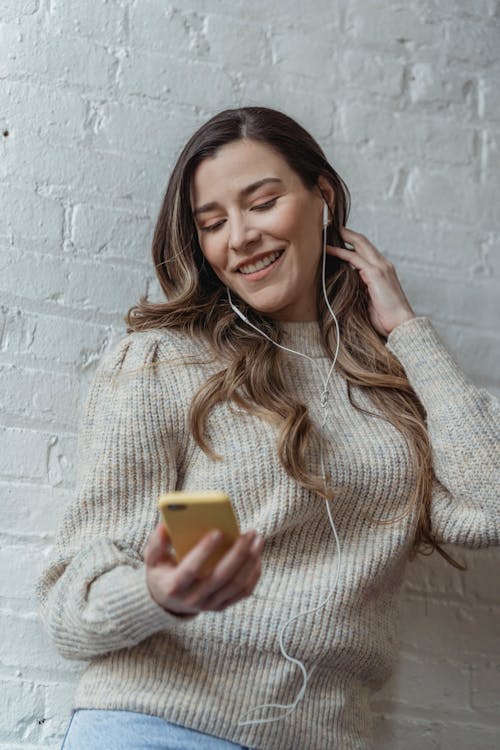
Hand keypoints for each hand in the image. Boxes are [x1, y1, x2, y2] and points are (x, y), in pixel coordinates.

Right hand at [144, 522, 263, 616]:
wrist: (167, 602)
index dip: (203, 551)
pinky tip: (257, 556)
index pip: (191, 569)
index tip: (218, 532)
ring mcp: (209, 604)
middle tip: (249, 533)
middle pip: (220, 576)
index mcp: (174, 586)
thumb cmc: (162, 572)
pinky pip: (243, 592)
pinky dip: (253, 574)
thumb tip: (165, 526)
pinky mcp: (222, 606)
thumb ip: (157, 542)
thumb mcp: (153, 558)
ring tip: (257, 540)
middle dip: (238, 553)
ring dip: (250, 561)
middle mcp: (193, 598)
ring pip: (236, 584)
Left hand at [327, 227, 415, 335]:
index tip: (335, 236)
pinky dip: (341, 252)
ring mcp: (381, 267)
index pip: (365, 249)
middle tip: (328, 227)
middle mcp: (383, 264)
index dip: (351, 240)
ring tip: (325, 232)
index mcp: (382, 270)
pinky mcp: (376, 274)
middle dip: (345, 232)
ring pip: (359, 244)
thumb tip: (344, 283)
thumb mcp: (369, 298)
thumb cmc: (384, 317)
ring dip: (341, 237)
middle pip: (362, 241)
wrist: (400, 325)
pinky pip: (355, 258)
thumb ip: (360, 286)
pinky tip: (328, 249)